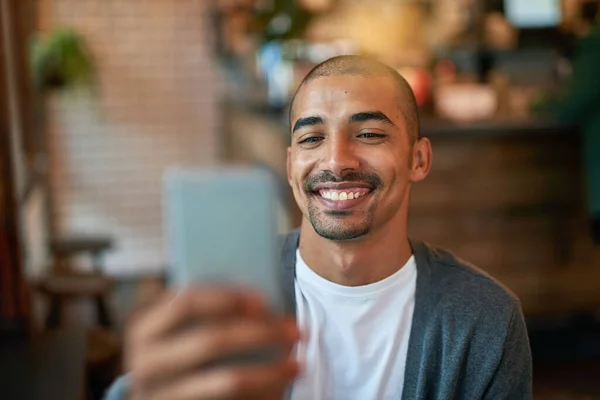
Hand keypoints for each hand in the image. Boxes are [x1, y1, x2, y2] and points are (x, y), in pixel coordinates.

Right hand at [126, 287, 300, 399]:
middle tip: (297, 330)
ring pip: (228, 380)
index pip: (186, 302)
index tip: (263, 299)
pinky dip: (262, 393)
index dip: (227, 297)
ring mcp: (162, 396)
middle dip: (261, 332)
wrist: (158, 397)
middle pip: (212, 340)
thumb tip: (259, 299)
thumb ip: (202, 311)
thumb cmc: (178, 350)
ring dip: (271, 371)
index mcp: (144, 329)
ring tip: (298, 364)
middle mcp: (146, 364)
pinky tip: (279, 387)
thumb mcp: (177, 329)